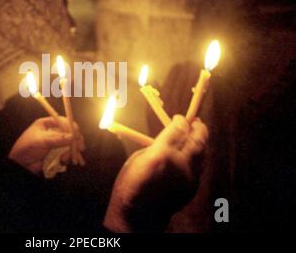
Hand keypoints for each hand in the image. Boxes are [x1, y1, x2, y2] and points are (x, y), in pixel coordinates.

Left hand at [9, 116, 83, 174]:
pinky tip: (64, 162)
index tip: (77, 134)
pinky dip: (68, 158)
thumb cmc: (26, 148)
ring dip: (70, 152)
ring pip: (70, 145)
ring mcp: (56, 143)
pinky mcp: (57, 153)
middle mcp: (53, 131)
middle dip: (75, 141)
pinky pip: (67, 153)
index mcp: (47, 123)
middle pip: (69, 133)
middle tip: (80, 148)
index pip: (63, 121)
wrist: (21, 164)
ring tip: (65, 159)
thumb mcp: (40, 141)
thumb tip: (73, 137)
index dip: (71, 127)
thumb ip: (57, 139)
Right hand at [104, 115, 207, 231]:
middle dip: (198, 128)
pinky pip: (199, 167)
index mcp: (161, 154)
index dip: (180, 121)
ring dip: (199, 142)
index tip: (178, 117)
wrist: (137, 215)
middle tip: (195, 122)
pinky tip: (190, 154)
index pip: (178, 129)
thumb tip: (172, 135)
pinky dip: (197, 157)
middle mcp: (179, 165)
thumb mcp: (139, 158)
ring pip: (202, 153)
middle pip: (197, 140)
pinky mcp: (192, 188)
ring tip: (194, 135)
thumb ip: (158, 144)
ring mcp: (188, 178)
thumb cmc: (131, 183)